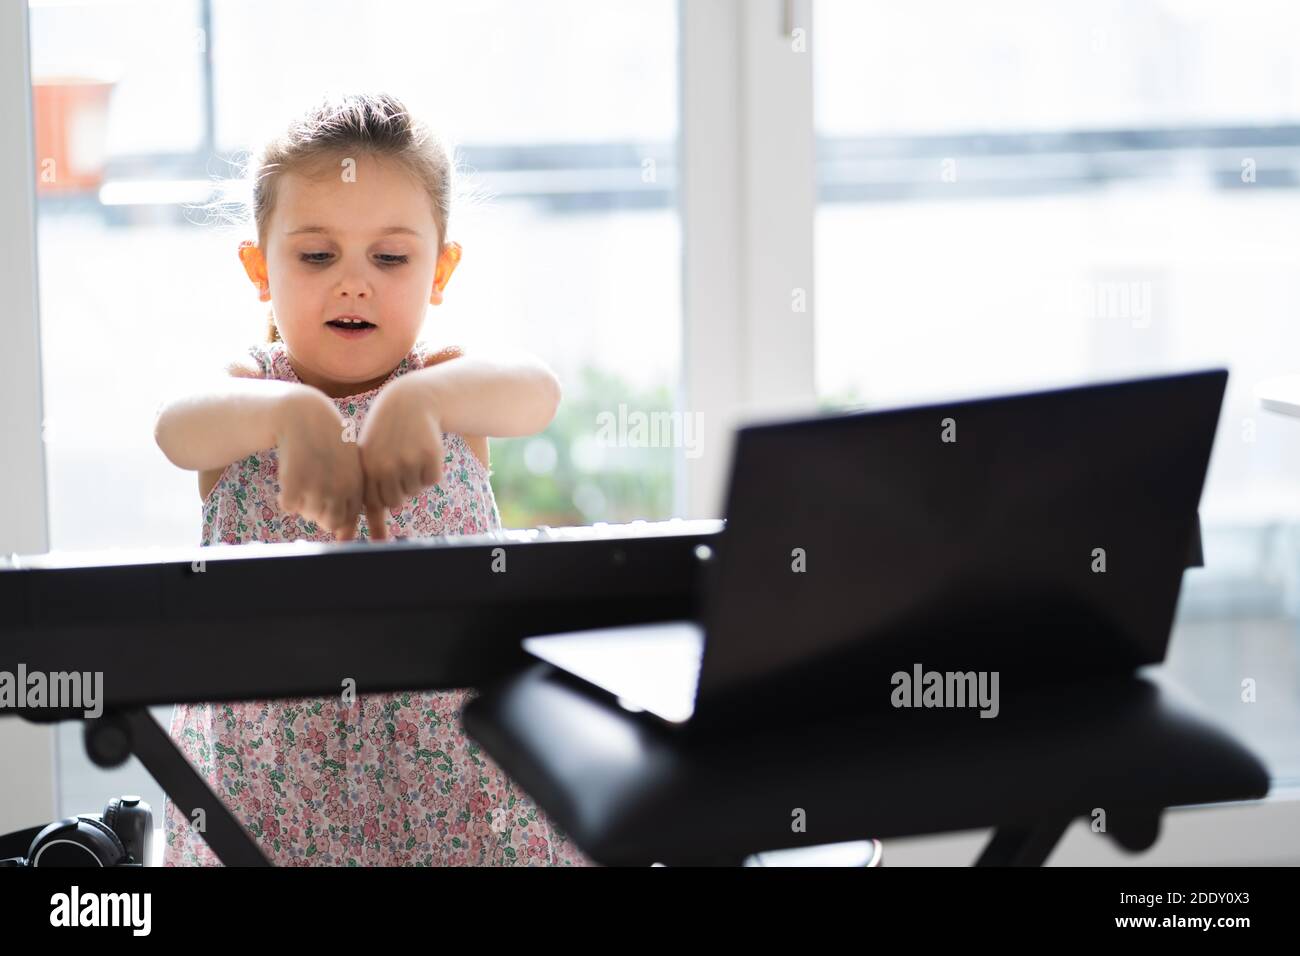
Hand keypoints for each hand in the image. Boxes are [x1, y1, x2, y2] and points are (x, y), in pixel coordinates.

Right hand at [272, 388, 364, 540]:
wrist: (303, 414)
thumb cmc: (326, 440)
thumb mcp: (347, 464)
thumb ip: (347, 494)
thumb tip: (342, 534)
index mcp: (355, 484)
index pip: (347, 519)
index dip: (335, 514)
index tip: (326, 501)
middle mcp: (338, 489)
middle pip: (327, 522)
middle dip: (319, 513)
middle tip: (312, 491)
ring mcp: (316, 487)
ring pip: (306, 514)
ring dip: (302, 503)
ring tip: (303, 478)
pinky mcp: (293, 482)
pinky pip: (288, 506)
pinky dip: (285, 497)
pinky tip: (289, 478)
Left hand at [358, 376, 445, 541]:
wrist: (410, 402)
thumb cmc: (385, 433)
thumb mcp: (369, 456)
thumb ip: (368, 488)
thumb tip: (360, 531)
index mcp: (367, 468)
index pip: (376, 503)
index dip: (383, 494)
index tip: (387, 480)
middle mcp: (387, 467)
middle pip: (397, 501)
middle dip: (400, 488)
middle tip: (400, 464)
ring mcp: (409, 462)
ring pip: (416, 490)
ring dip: (416, 477)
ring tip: (410, 452)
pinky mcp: (431, 457)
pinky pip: (433, 480)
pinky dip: (431, 470)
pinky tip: (424, 450)